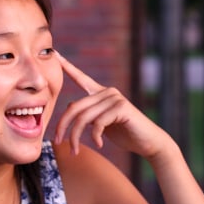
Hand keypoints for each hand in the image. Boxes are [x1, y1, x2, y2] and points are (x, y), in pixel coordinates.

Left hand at [53, 52, 171, 158]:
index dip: (68, 66)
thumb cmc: (125, 134)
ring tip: (75, 150)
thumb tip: (71, 109)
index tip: (55, 53)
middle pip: (74, 106)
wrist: (149, 143)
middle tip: (57, 141)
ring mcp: (115, 98)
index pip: (81, 78)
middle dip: (63, 126)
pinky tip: (99, 144)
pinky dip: (95, 136)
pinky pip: (98, 122)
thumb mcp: (101, 123)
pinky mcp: (121, 107)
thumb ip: (88, 115)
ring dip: (75, 136)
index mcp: (100, 94)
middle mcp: (107, 92)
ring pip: (83, 117)